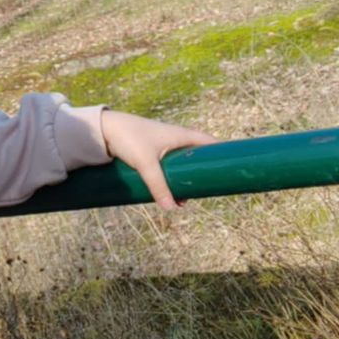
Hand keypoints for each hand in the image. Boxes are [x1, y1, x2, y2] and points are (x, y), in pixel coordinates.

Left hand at [98, 109, 214, 210]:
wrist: (103, 130)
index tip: (234, 167)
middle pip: (197, 157)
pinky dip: (172, 180)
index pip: (210, 142)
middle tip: (209, 191)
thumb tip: (171, 208)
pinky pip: (169, 168)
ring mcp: (163, 146)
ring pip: (182, 165)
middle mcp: (175, 139)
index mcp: (181, 135)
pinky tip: (170, 195)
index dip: (223, 153)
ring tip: (185, 199)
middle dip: (202, 174)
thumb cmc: (128, 138)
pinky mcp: (151, 154)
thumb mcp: (146, 164)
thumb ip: (159, 185)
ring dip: (185, 180)